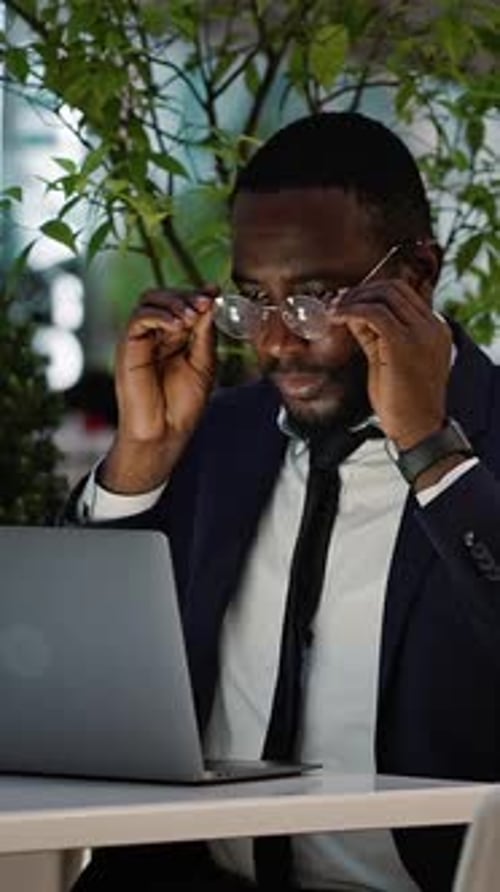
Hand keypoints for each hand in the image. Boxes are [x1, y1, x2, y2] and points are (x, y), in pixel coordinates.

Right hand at [102, 286, 216, 492]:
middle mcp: (157, 334)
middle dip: (187, 295)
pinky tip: (176, 326)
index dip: (198, 293)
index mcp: (176, 337)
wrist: (164, 433)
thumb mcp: (204, 364)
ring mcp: (142, 339)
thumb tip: (209, 303)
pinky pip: (139, 318)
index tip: (215, 290)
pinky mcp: (128, 347)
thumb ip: (205, 335)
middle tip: (205, 303)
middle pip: (165, 295)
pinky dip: (159, 315)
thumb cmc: (183, 405)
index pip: (183, 303)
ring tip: (190, 317)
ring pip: (149, 300)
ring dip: (173, 302)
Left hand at [329, 278, 452, 448]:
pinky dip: (350, 310)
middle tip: (336, 302)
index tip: (347, 300)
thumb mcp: (390, 360)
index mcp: (434, 328)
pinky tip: (335, 318)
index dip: (371, 292)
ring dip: (353, 299)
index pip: (402, 293)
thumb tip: (353, 315)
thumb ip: (375, 335)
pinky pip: (373, 313)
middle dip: (360, 291)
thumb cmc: (404, 402)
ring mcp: (420, 333)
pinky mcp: (403, 343)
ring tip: (333, 310)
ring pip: (383, 295)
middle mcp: (432, 325)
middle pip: (393, 287)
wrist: (418, 429)